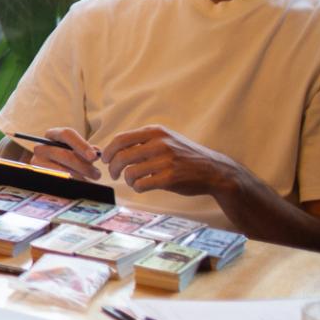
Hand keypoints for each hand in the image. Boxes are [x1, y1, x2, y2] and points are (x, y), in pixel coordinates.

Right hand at [24, 127, 100, 180]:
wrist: (52, 171)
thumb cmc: (69, 157)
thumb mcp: (76, 149)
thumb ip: (86, 149)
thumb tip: (95, 153)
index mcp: (51, 135)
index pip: (66, 134)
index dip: (82, 145)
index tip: (94, 157)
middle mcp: (41, 148)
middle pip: (66, 155)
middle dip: (84, 166)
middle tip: (97, 174)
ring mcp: (37, 163)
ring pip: (63, 171)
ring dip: (81, 177)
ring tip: (89, 181)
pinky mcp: (40, 177)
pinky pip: (60, 181)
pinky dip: (74, 184)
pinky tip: (82, 185)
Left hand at [101, 125, 235, 197]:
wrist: (215, 170)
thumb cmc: (185, 156)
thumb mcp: (166, 140)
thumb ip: (143, 142)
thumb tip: (112, 149)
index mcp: (156, 132)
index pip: (120, 139)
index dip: (107, 151)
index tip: (105, 159)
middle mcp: (160, 144)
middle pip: (121, 156)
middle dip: (112, 168)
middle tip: (113, 174)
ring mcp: (165, 161)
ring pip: (130, 172)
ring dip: (127, 180)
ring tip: (133, 181)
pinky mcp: (170, 178)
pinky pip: (141, 185)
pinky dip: (137, 188)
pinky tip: (142, 187)